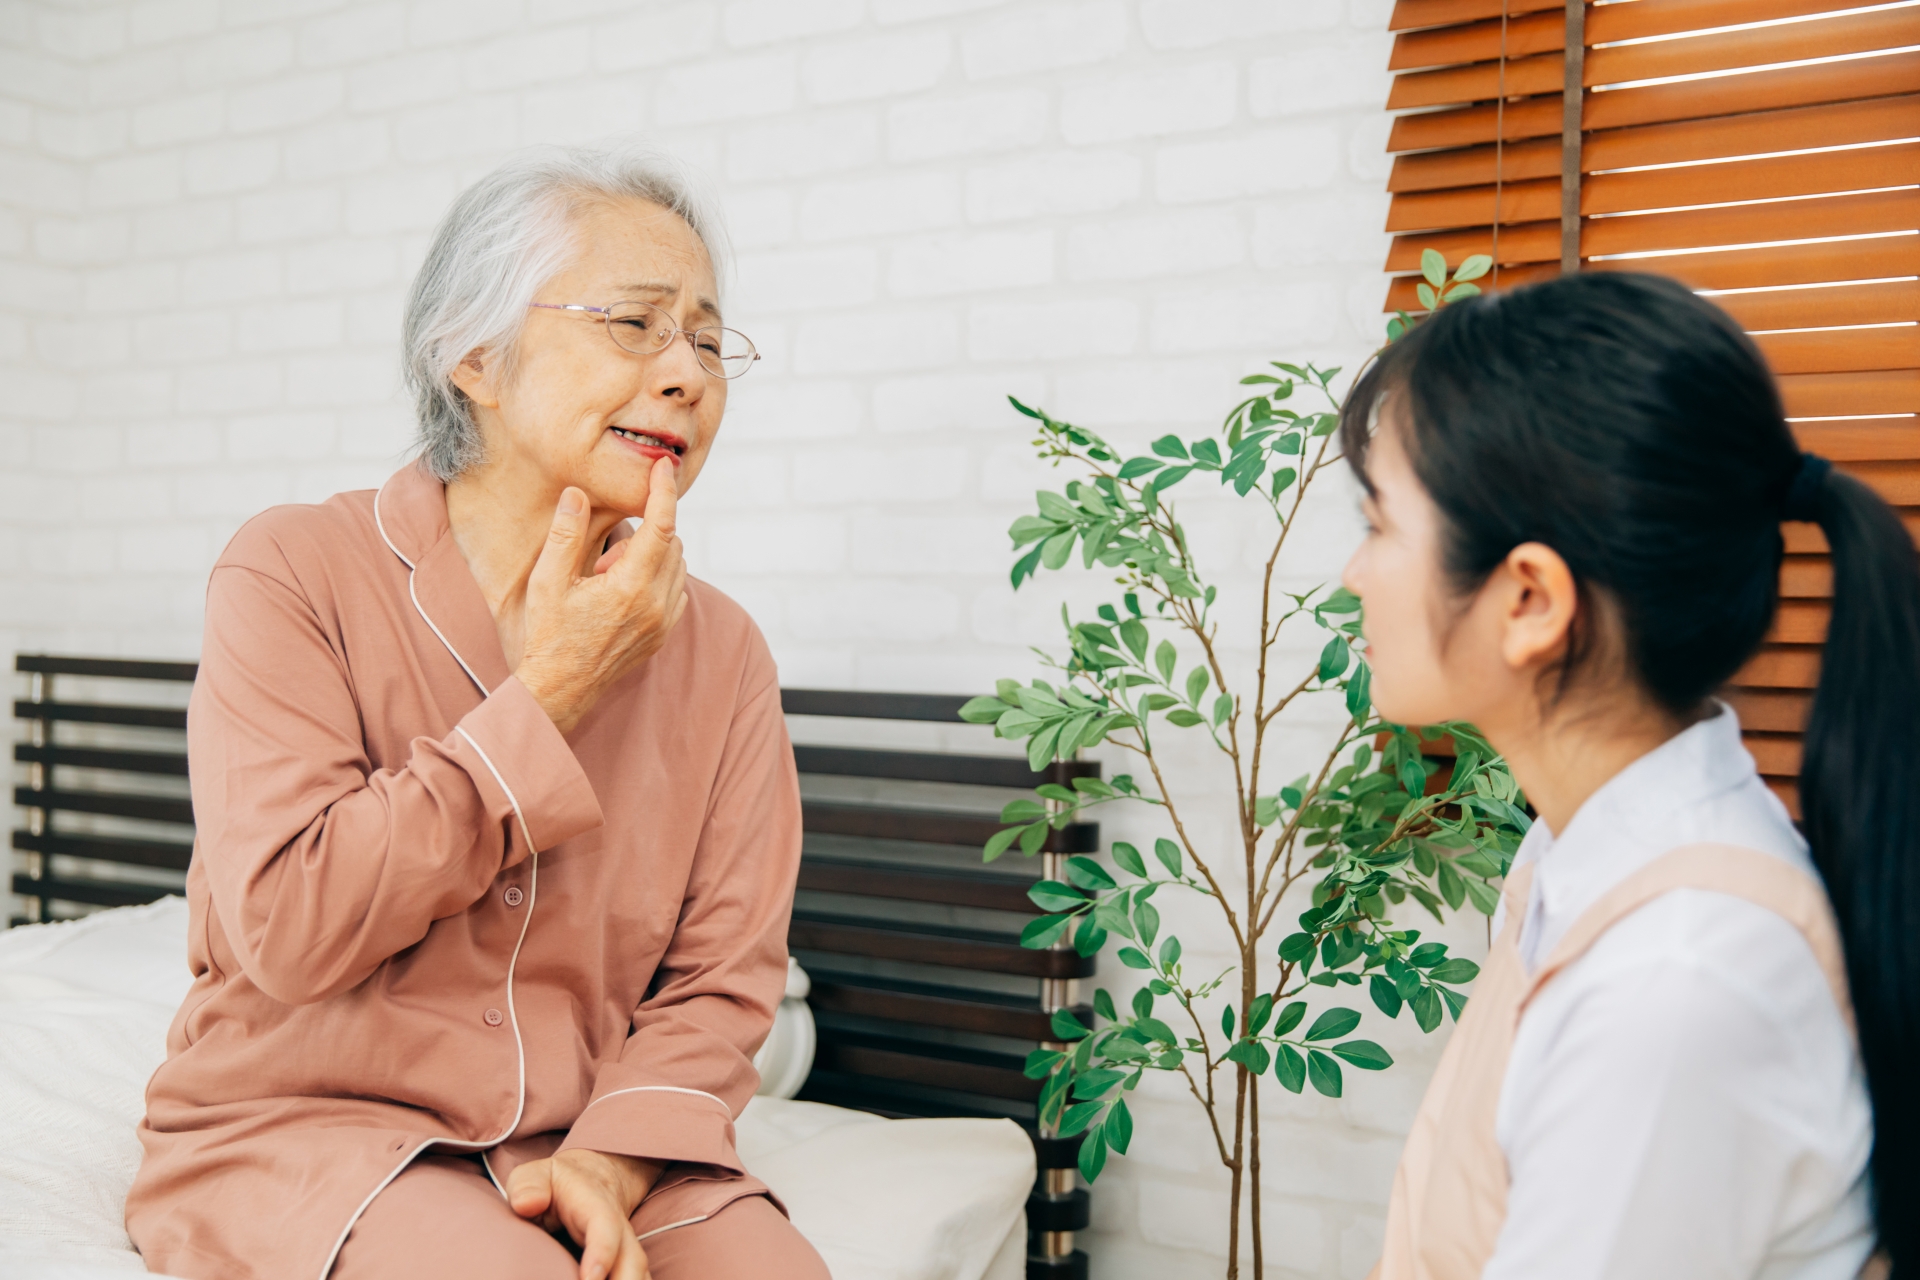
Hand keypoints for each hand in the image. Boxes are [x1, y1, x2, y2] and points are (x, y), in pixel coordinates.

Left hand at [506, 1149, 664, 1279]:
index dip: (602, 1253)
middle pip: (634, 1262)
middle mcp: (620, 1232)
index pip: (605, 1229)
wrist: (593, 1180)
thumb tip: (527, 1205)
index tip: (591, 1278)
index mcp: (597, 1207)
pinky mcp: (626, 1269)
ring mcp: (627, 1251)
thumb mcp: (536, 1173)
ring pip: (641, 1278)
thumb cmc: (556, 1183)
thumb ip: (528, 1184)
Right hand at [517, 456, 689, 732]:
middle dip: (643, 535)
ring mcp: (664, 622)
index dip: (664, 492)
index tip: (664, 467)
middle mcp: (657, 605)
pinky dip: (658, 579)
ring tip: (607, 581)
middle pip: (671, 543)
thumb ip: (566, 534)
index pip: (661, 526)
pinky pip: (676, 591)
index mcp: (631, 587)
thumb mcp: (548, 581)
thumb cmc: (549, 635)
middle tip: (603, 561)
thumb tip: (577, 494)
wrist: (560, 690)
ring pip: (677, 566)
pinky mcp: (663, 635)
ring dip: (650, 557)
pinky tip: (623, 593)